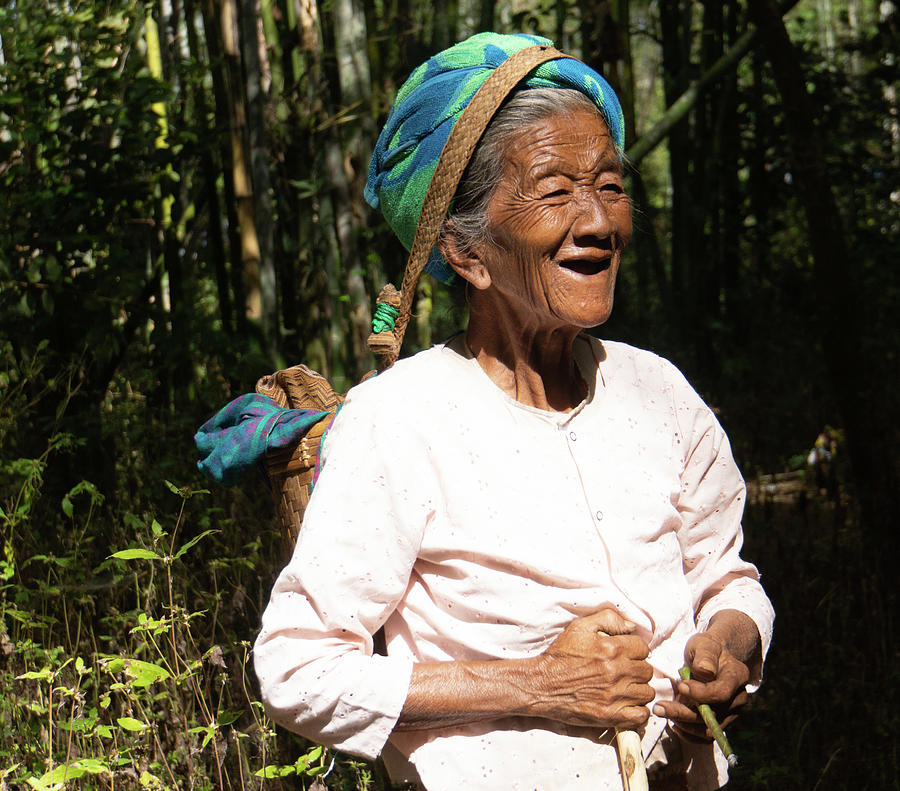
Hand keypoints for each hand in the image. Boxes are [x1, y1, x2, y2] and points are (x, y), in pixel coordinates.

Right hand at [533, 609, 653, 729]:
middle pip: (647, 671)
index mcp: (612, 648)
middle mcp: (617, 671)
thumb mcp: (579, 627)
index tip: (627, 655)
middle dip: (638, 669)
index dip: (636, 650)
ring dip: (639, 690)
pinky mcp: (611, 715)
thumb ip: (608, 619)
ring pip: (646, 693)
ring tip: (626, 688)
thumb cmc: (561, 655)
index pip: (643, 648)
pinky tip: (628, 705)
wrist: (542, 684)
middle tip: (625, 671)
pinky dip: (639, 711)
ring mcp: (615, 695)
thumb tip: (631, 625)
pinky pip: (641, 715)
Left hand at [653, 630, 749, 741]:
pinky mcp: (720, 723)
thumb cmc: (705, 649)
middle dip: (683, 712)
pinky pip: (705, 738)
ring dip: (683, 724)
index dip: (700, 694)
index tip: (680, 686)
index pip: (721, 693)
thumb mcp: (704, 644)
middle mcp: (738, 699)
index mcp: (737, 677)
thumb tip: (705, 671)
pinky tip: (673, 722)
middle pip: (713, 715)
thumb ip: (705, 656)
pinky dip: (688, 734)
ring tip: (662, 711)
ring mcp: (730, 714)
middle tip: (659, 707)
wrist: (709, 659)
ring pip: (707, 730)